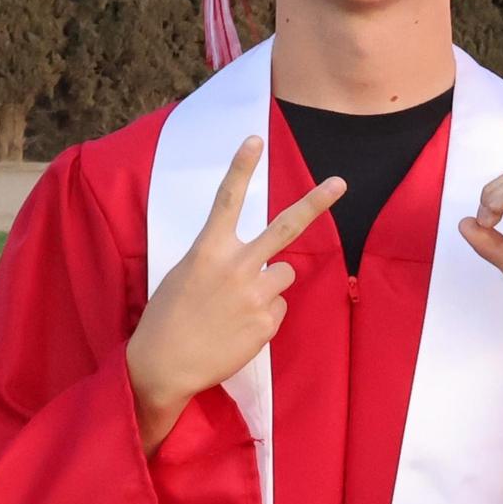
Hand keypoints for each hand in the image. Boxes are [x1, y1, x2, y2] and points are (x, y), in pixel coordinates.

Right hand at [126, 136, 343, 450]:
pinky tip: (237, 328)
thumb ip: (223, 260)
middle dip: (315, 203)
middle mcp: (236, 267)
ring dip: (269, 285)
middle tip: (340, 182)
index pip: (227, 199)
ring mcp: (256, 295)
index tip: (255, 138)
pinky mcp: (268, 322)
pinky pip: (278, 308)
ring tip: (237, 306)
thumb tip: (262, 262)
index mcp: (208, 250)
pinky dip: (263, 315)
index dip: (241, 167)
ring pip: (284, 274)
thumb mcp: (185, 275)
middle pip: (284, 227)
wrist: (162, 365)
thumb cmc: (169, 317)